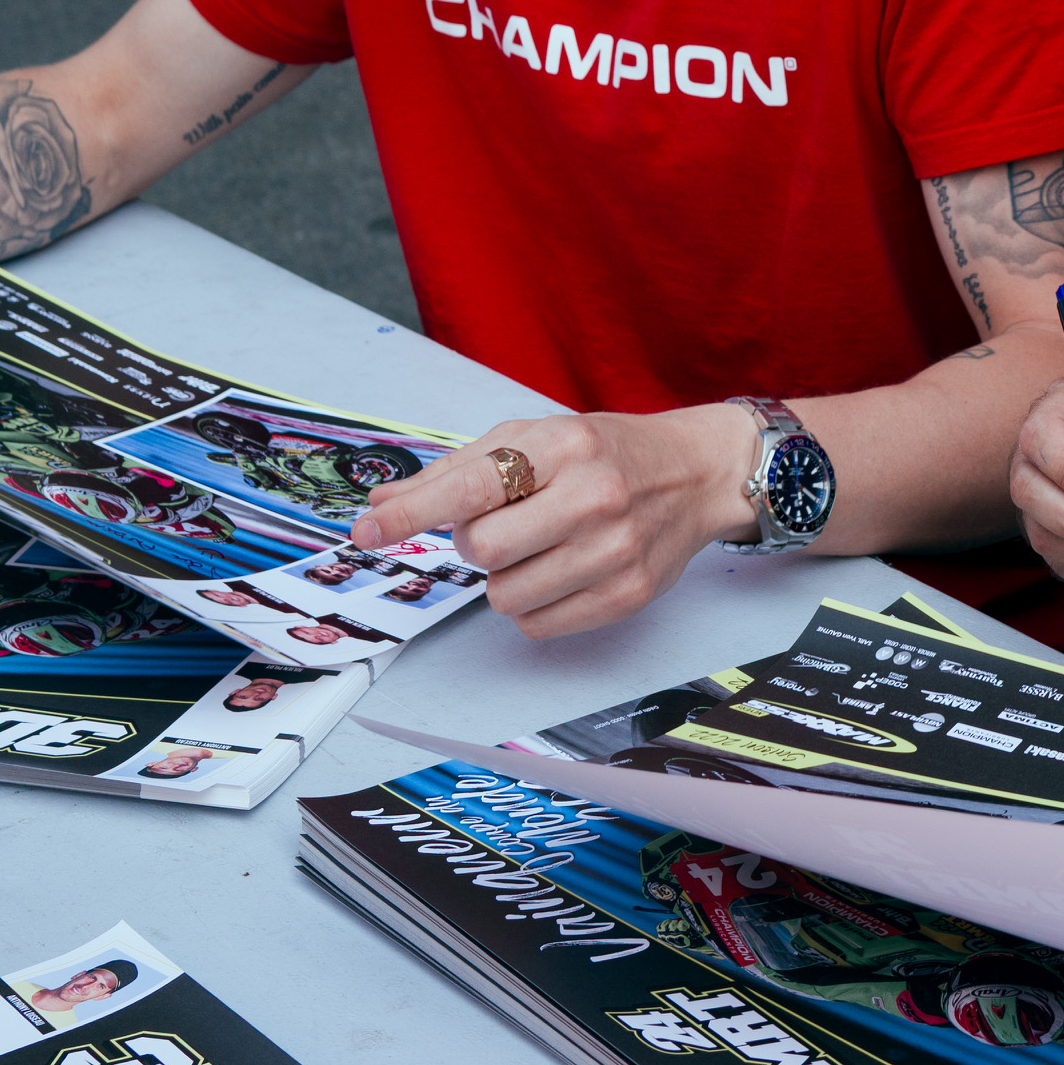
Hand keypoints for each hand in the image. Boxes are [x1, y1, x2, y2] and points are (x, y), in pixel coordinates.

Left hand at [350, 404, 758, 638]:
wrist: (695, 473)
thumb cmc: (604, 452)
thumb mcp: (533, 438)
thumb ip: (456, 470)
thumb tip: (381, 503)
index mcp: (563, 446)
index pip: (471, 487)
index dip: (411, 513)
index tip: (367, 530)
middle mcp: (593, 497)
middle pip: (483, 549)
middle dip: (475, 542)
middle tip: (503, 524)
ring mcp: (614, 551)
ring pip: (505, 596)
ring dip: (503, 577)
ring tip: (538, 546)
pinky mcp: (627, 595)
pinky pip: (538, 626)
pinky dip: (532, 605)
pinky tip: (559, 571)